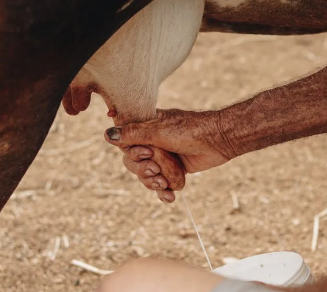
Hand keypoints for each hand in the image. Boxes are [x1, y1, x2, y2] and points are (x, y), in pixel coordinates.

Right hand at [104, 109, 237, 201]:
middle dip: (143, 171)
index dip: (133, 153)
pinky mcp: (174, 170)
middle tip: (156, 170)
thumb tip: (107, 135)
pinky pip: (162, 185)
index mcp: (146, 128)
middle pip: (133, 163)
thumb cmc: (190, 130)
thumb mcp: (159, 131)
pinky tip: (169, 197)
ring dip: (153, 183)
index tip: (147, 153)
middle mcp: (152, 142)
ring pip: (147, 176)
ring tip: (165, 184)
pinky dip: (164, 192)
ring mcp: (163, 157)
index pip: (125, 145)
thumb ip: (134, 134)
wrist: (219, 140)